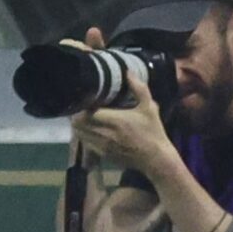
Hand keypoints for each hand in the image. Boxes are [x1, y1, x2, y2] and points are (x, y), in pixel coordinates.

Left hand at [67, 27, 174, 173]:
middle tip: (82, 106)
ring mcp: (101, 146)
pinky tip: (90, 130)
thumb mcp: (149, 107)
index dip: (82, 105)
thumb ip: (139, 89)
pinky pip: (85, 143)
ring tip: (84, 117)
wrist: (155, 159)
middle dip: (77, 114)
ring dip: (79, 125)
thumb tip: (128, 72)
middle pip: (77, 123)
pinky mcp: (101, 155)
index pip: (86, 112)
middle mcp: (104, 134)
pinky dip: (84, 135)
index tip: (86, 98)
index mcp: (115, 120)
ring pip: (78, 134)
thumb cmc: (153, 131)